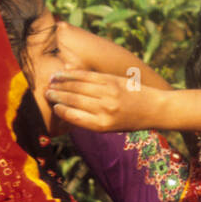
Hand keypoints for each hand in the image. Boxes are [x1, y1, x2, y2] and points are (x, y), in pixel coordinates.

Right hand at [45, 68, 167, 132]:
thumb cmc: (130, 121)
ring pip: (78, 85)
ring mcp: (108, 93)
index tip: (52, 106)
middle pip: (73, 99)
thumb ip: (89, 120)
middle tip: (46, 92)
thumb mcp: (110, 128)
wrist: (154, 108)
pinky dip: (73, 74)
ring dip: (61, 83)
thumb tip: (65, 109)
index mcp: (102, 125)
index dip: (60, 110)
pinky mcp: (111, 80)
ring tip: (51, 82)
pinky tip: (64, 73)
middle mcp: (104, 109)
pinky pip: (87, 76)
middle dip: (57, 95)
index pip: (74, 116)